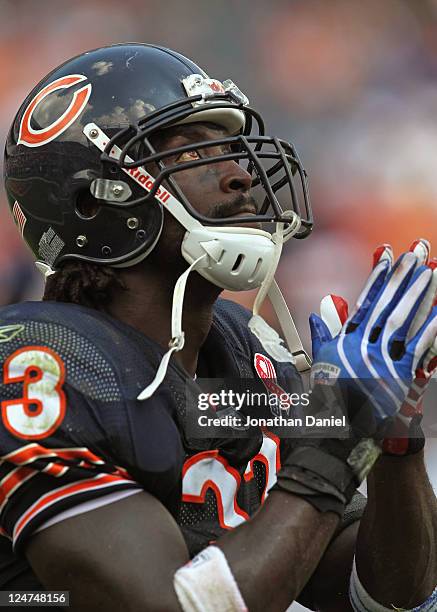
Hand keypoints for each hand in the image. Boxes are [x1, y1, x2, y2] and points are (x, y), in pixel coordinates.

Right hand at [310, 240, 436, 453]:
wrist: (343, 430)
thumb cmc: (331, 399)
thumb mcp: (320, 365)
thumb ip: (321, 337)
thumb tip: (317, 317)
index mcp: (347, 340)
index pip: (365, 302)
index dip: (377, 278)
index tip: (387, 258)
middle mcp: (366, 345)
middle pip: (388, 305)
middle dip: (402, 278)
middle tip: (415, 256)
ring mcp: (385, 359)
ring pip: (405, 320)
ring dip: (419, 295)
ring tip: (431, 273)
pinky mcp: (401, 375)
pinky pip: (420, 347)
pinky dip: (431, 327)